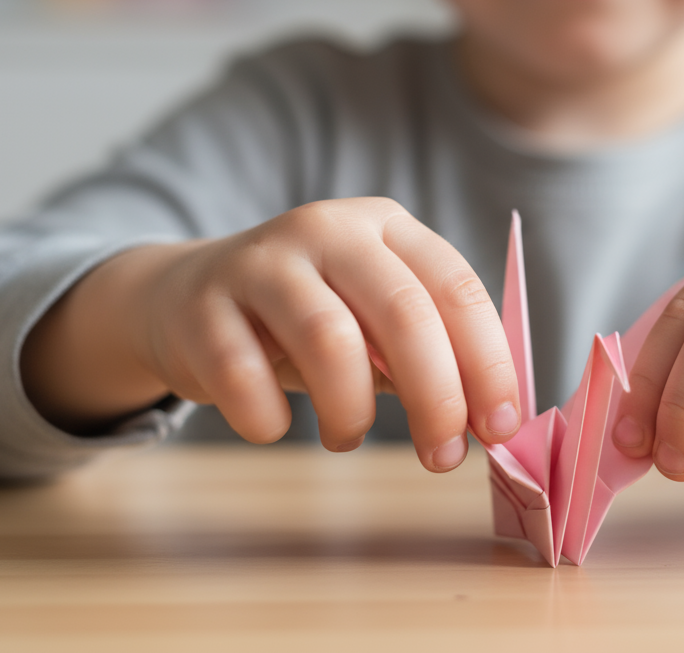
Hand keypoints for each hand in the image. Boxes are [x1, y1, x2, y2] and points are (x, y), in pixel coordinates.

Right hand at [22, 198, 520, 471]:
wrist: (183, 297)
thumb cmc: (305, 319)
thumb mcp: (372, 319)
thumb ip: (430, 354)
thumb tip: (490, 421)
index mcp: (385, 225)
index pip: (456, 287)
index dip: (487, 362)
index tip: (500, 427)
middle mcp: (327, 229)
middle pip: (403, 312)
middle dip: (436, 396)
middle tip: (443, 456)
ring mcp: (260, 262)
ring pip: (330, 341)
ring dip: (352, 412)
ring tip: (347, 436)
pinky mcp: (200, 307)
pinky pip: (243, 375)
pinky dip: (269, 419)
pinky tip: (274, 424)